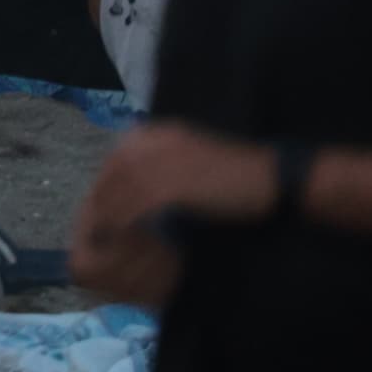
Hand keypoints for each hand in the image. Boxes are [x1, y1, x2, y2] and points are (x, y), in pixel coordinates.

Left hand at [81, 116, 273, 244]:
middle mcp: (154, 140)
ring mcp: (163, 159)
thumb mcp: (189, 161)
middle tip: (94, 228)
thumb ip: (159, 167)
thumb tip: (129, 190)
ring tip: (104, 238)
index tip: (98, 212)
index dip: (104, 188)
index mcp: (156, 133)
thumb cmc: (235, 176)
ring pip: (121, 189)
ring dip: (109, 215)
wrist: (276, 179)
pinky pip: (138, 205)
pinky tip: (123, 238)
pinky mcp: (175, 182)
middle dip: (101, 203)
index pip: (116, 160)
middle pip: (113, 173)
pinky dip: (126, 222)